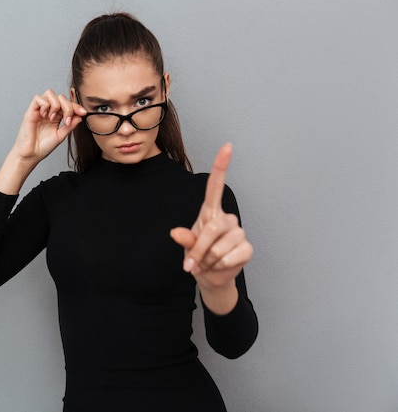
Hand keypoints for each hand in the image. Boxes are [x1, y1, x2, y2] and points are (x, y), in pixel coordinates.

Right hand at [12, 89, 86, 163]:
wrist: (31, 155)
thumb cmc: (43, 147)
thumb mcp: (61, 136)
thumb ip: (70, 126)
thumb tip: (80, 116)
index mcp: (56, 117)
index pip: (67, 105)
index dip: (76, 106)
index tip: (83, 113)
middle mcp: (48, 111)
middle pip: (61, 97)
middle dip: (67, 107)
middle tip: (66, 121)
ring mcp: (40, 110)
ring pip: (50, 93)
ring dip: (55, 105)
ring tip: (52, 119)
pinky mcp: (31, 111)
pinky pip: (38, 98)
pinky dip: (44, 105)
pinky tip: (44, 116)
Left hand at [170, 143, 252, 291]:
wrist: (210, 276)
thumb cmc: (197, 256)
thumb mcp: (187, 246)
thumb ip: (185, 239)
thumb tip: (175, 233)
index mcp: (210, 212)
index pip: (216, 185)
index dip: (221, 166)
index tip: (227, 146)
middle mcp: (226, 218)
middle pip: (212, 229)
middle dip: (198, 250)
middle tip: (191, 264)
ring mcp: (239, 232)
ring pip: (220, 247)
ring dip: (208, 261)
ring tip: (206, 263)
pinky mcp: (247, 248)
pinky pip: (231, 257)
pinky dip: (219, 266)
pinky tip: (218, 266)